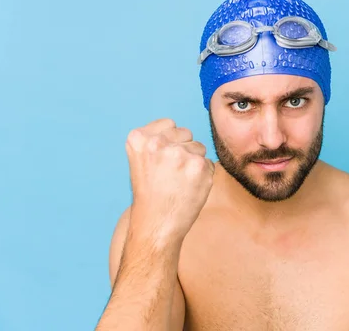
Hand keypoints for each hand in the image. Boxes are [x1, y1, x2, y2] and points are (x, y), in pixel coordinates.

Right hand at [125, 118, 213, 246]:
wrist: (156, 224)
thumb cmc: (150, 193)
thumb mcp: (139, 159)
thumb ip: (155, 139)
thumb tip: (180, 130)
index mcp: (139, 138)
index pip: (169, 124)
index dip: (169, 141)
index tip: (161, 159)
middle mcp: (158, 143)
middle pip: (186, 133)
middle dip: (183, 149)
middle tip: (170, 173)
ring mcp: (180, 154)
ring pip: (199, 147)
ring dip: (194, 162)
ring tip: (179, 181)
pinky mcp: (199, 166)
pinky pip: (209, 163)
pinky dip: (204, 176)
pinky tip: (189, 188)